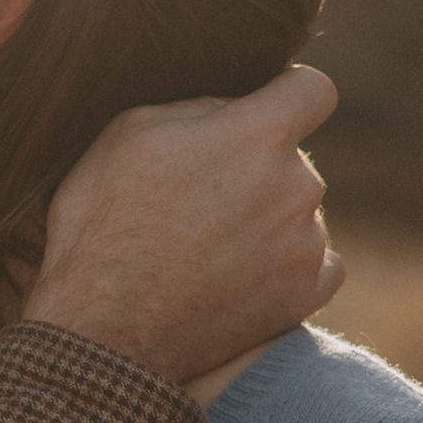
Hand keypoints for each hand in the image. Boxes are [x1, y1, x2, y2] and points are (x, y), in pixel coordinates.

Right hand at [25, 62, 341, 384]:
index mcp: (256, 135)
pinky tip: (244, 277)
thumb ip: (196, 108)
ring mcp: (305, 245)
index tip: (266, 112)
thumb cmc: (102, 226)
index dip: (290, 96)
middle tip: (198, 201)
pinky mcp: (304, 296)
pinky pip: (319, 265)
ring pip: (300, 214)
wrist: (103, 331)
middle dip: (256, 170)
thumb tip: (233, 108)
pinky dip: (288, 268)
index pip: (313, 90)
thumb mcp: (126, 136)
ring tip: (208, 251)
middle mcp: (295, 185)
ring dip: (269, 222)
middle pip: (294, 160)